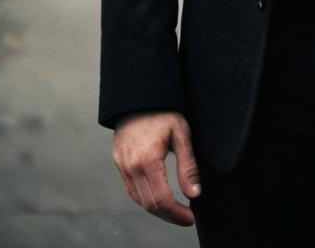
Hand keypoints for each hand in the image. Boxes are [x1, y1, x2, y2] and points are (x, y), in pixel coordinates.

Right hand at [112, 110, 201, 225]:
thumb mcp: (181, 134)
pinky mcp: (119, 163)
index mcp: (148, 161)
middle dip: (169, 216)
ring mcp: (122, 166)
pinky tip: (158, 197)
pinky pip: (131, 189)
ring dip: (157, 209)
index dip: (177, 213)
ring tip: (175, 210)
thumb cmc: (163, 112)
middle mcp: (131, 167)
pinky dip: (145, 198)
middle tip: (186, 218)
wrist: (138, 96)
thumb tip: (194, 194)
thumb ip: (188, 166)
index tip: (191, 218)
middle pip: (149, 204)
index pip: (162, 199)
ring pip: (138, 200)